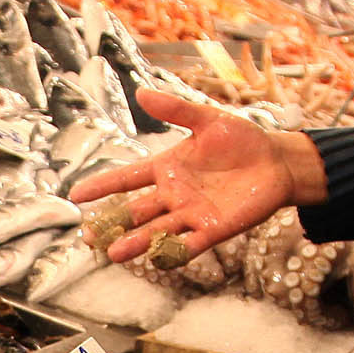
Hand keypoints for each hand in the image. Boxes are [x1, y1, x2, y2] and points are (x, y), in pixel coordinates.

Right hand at [66, 91, 326, 262]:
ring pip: (157, 230)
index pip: (128, 178)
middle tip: (87, 236)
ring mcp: (192, 213)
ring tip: (113, 253)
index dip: (103, 185)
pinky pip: (190, 244)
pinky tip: (156, 259)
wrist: (277, 161)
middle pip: (136, 211)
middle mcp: (174, 194)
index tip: (76, 194)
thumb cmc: (242, 140)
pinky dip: (173, 251)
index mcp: (167, 167)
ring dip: (136, 242)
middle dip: (111, 223)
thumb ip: (176, 110)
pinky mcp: (213, 228)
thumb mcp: (208, 120)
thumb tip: (141, 93)